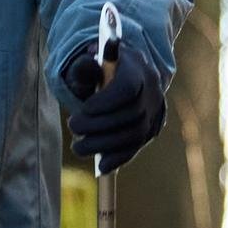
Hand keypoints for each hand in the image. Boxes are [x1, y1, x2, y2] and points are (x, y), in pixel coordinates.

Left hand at [66, 42, 167, 170]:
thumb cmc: (100, 68)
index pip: (128, 88)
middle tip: (73, 126)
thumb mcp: (89, 61)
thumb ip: (84, 66)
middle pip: (132, 113)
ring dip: (105, 144)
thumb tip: (86, 69)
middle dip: (99, 124)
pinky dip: (119, 158)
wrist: (123, 74)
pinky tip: (101, 166)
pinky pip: (137, 146)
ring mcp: (154, 111)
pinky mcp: (150, 129)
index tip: (84, 109)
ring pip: (136, 134)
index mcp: (137, 67)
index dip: (106, 102)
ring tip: (78, 147)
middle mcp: (152, 89)